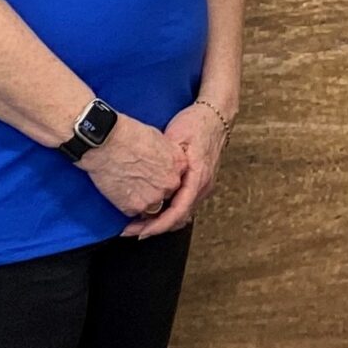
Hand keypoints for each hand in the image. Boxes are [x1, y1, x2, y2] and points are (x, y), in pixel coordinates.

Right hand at [78, 115, 185, 221]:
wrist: (105, 141)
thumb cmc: (128, 134)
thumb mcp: (159, 138)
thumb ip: (167, 156)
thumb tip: (163, 162)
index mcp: (179, 165)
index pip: (176, 179)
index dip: (162, 177)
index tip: (152, 174)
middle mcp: (170, 183)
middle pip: (165, 194)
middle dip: (153, 189)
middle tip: (137, 179)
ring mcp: (153, 197)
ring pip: (150, 206)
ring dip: (141, 199)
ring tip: (126, 184)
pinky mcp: (134, 207)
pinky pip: (133, 210)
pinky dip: (126, 204)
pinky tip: (118, 189)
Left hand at [122, 100, 230, 237]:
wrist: (216, 116)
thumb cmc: (196, 123)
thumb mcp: (177, 136)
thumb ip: (166, 159)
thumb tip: (151, 181)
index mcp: (198, 177)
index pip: (178, 212)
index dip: (158, 225)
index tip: (140, 232)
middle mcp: (204, 187)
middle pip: (179, 219)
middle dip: (155, 228)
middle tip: (131, 231)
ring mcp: (204, 187)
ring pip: (182, 215)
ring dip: (161, 222)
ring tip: (138, 224)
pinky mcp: (200, 185)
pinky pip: (184, 207)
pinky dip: (169, 213)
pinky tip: (153, 211)